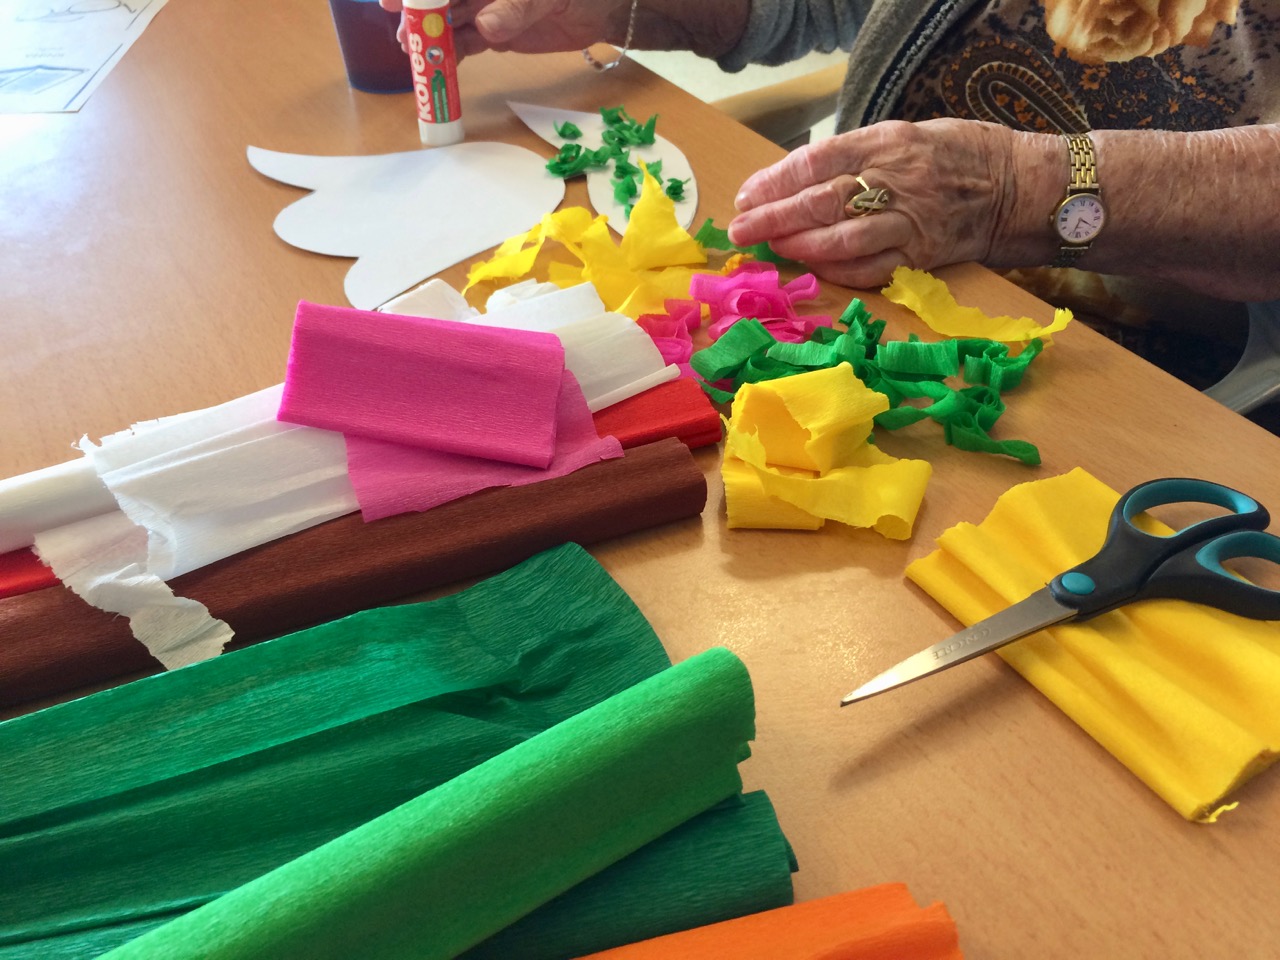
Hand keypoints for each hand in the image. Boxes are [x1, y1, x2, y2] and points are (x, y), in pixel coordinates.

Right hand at [380, 0, 628, 59]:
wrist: (604, 9)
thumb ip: (516, 8)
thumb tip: (486, 26)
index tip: (393, 1)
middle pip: (441, 1)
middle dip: (419, 16)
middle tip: (403, 36)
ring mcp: (488, 9)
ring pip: (450, 23)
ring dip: (432, 39)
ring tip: (414, 55)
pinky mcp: (498, 33)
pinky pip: (469, 43)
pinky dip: (454, 54)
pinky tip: (439, 66)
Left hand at [727, 119, 1056, 288]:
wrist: (1019, 187)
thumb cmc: (957, 156)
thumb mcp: (905, 136)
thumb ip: (857, 156)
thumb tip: (798, 182)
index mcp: (887, 142)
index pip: (816, 161)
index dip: (775, 181)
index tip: (746, 196)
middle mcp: (895, 180)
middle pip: (820, 201)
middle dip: (773, 217)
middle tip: (741, 229)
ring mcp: (909, 222)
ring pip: (841, 240)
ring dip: (799, 247)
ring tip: (771, 248)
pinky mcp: (920, 256)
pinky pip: (868, 269)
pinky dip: (834, 270)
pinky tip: (811, 267)